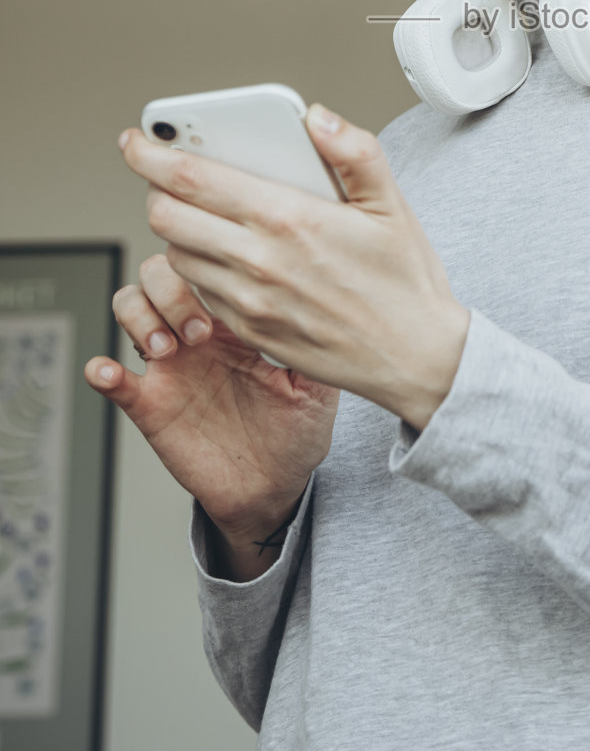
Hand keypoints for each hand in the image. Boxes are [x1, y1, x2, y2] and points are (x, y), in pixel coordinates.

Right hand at [85, 262, 337, 566]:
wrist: (274, 486)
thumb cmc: (297, 431)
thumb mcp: (319, 383)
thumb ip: (316, 344)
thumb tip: (327, 306)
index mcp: (238, 319)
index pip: (207, 264)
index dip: (207, 267)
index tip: (229, 299)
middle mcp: (200, 334)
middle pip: (160, 273)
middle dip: (171, 289)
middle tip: (198, 331)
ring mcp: (172, 366)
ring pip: (130, 307)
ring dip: (139, 317)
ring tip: (164, 348)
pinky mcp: (151, 405)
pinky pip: (114, 381)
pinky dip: (101, 370)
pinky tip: (108, 372)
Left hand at [112, 105, 469, 429]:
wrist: (415, 357)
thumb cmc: (404, 279)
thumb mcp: (391, 203)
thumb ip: (353, 151)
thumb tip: (316, 116)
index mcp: (289, 219)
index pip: (192, 178)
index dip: (151, 154)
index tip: (136, 140)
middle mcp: (259, 261)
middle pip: (166, 216)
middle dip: (158, 189)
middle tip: (171, 175)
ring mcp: (250, 302)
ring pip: (177, 254)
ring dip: (177, 229)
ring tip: (204, 213)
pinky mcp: (251, 331)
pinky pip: (200, 291)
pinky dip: (199, 265)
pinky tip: (227, 253)